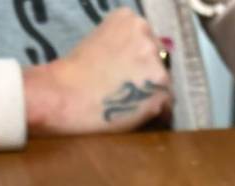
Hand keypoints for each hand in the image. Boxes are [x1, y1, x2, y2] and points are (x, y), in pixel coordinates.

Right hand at [23, 9, 171, 136]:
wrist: (66, 96)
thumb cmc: (74, 74)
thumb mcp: (100, 41)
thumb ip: (123, 46)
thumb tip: (138, 64)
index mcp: (130, 19)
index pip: (148, 43)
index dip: (140, 64)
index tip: (129, 76)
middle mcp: (147, 35)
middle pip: (161, 61)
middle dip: (149, 77)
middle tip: (130, 93)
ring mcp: (156, 62)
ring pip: (165, 85)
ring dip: (153, 96)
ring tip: (131, 106)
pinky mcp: (161, 89)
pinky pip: (168, 107)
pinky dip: (156, 115)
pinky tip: (137, 117)